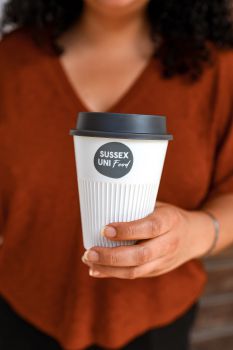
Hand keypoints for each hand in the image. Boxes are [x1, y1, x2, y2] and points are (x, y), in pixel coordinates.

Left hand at [82, 203, 214, 278]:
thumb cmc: (168, 216)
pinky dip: (113, 274)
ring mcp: (164, 260)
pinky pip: (134, 275)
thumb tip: (102, 207)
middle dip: (111, 256)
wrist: (194, 236)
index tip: (105, 229)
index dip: (127, 231)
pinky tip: (96, 269)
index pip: (150, 228)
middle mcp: (169, 242)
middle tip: (89, 252)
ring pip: (136, 270)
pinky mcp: (157, 271)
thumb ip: (136, 208)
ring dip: (109, 268)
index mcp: (170, 221)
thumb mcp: (158, 205)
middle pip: (141, 255)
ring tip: (88, 260)